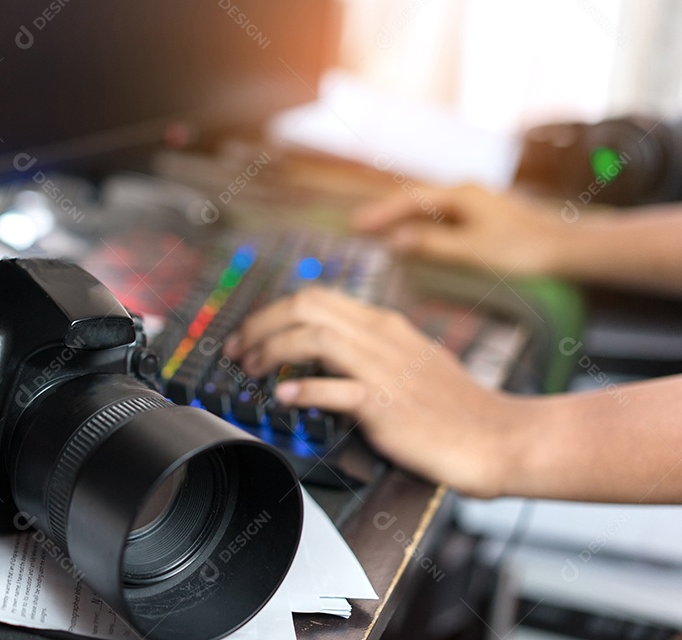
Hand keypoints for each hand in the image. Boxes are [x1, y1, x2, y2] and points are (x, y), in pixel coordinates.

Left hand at [225, 287, 526, 497]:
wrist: (499, 437)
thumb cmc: (453, 407)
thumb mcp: (408, 359)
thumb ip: (366, 347)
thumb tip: (320, 348)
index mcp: (382, 324)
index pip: (315, 297)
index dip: (272, 312)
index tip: (249, 335)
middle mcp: (380, 337)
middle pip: (306, 306)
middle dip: (260, 323)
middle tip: (237, 351)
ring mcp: (385, 369)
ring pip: (314, 336)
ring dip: (271, 350)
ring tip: (252, 370)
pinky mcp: (388, 406)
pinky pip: (336, 389)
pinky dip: (304, 389)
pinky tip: (284, 397)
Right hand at [353, 183, 569, 276]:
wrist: (569, 250)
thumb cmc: (522, 250)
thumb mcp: (471, 251)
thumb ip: (432, 244)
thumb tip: (395, 240)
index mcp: (461, 195)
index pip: (410, 201)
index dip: (381, 213)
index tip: (356, 224)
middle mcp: (467, 194)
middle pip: (418, 201)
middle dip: (388, 214)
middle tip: (358, 227)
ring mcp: (478, 205)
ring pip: (432, 211)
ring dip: (405, 222)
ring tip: (380, 234)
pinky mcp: (486, 219)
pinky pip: (445, 219)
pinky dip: (425, 228)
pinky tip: (419, 240)